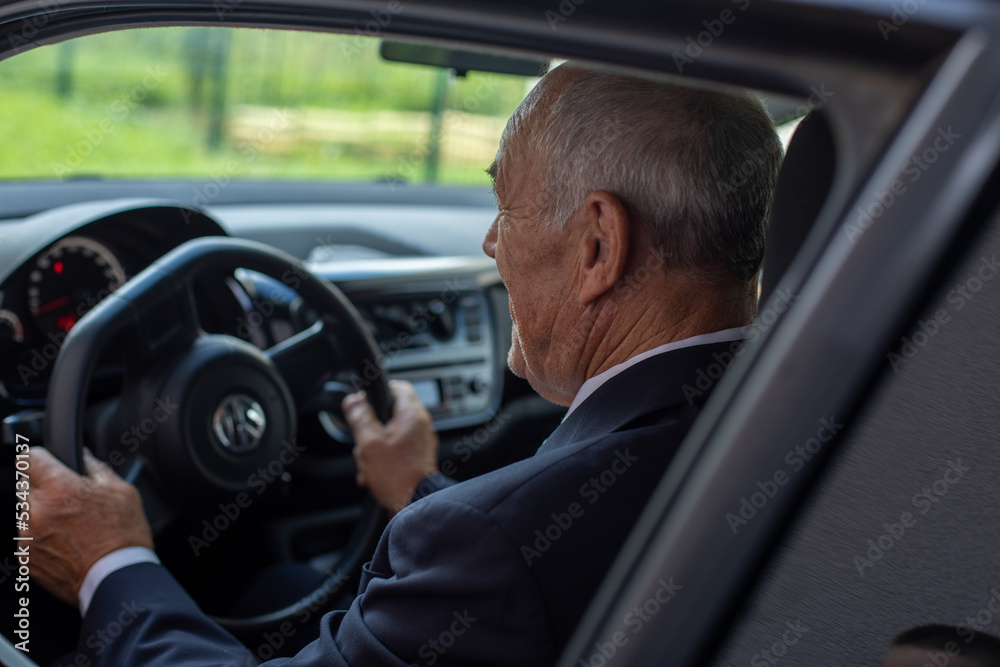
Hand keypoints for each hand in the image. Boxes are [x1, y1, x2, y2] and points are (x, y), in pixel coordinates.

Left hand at [21, 447, 153, 605]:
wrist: (116, 577)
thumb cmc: (124, 536)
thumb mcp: (122, 491)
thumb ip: (97, 468)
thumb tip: (83, 456)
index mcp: (62, 488)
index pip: (29, 457)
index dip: (40, 458)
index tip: (45, 462)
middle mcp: (38, 509)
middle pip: (23, 484)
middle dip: (42, 486)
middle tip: (67, 498)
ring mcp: (28, 535)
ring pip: (23, 511)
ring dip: (39, 511)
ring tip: (68, 524)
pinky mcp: (25, 556)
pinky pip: (25, 536)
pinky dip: (39, 535)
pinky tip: (64, 541)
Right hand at [343, 380, 439, 517]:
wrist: (415, 506)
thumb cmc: (398, 476)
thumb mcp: (370, 443)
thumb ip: (360, 418)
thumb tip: (353, 400)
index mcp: (412, 415)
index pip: (398, 386)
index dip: (378, 390)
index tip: (364, 401)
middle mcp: (420, 426)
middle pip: (389, 413)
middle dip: (370, 428)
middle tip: (363, 442)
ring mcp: (420, 443)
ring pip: (389, 434)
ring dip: (373, 448)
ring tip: (367, 464)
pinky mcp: (417, 459)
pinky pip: (395, 451)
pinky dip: (382, 460)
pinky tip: (372, 474)